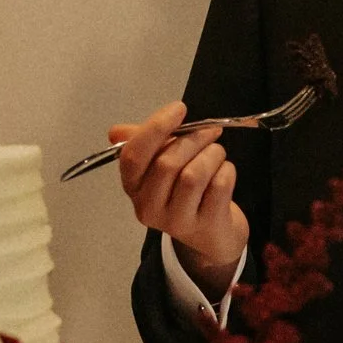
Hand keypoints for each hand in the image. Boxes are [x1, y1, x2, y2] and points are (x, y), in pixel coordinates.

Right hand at [112, 102, 247, 296]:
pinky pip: (218, 186)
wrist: (212, 234)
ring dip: (211, 154)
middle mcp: (148, 207)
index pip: (133, 156)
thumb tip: (116, 131)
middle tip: (211, 131)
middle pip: (167, 163)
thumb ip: (143, 144)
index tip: (179, 109)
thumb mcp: (160, 165)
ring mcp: (177, 221)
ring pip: (193, 175)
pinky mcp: (205, 225)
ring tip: (217, 153)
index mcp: (133, 187)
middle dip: (193, 139)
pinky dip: (226, 171)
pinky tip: (224, 172)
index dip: (155, 128)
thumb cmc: (184, 191)